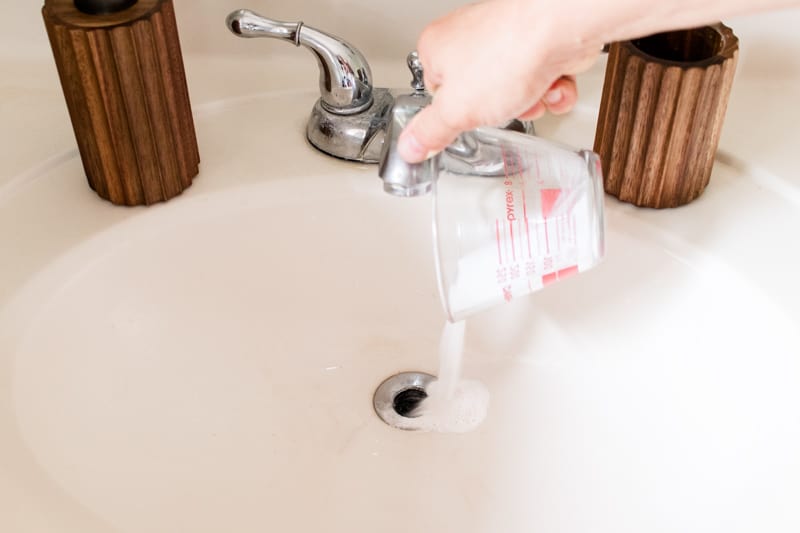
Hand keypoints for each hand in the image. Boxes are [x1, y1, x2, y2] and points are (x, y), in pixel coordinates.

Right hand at [397, 0, 601, 162]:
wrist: (562, 26)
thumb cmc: (508, 51)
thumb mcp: (456, 111)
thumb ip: (430, 133)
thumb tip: (410, 148)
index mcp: (437, 48)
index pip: (437, 96)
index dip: (455, 114)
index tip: (466, 120)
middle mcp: (470, 38)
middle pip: (480, 97)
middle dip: (500, 110)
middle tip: (504, 105)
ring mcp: (505, 38)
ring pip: (515, 91)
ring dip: (530, 101)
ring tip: (533, 90)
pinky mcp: (538, 42)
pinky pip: (542, 79)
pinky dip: (552, 88)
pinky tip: (552, 81)